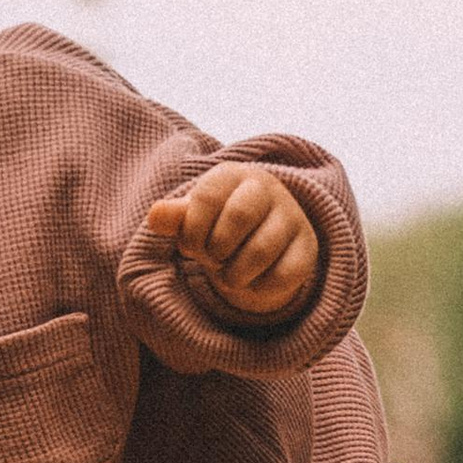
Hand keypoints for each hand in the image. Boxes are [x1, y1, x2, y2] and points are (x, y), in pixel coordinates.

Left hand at [143, 163, 320, 323]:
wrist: (261, 236)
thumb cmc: (218, 225)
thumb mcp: (194, 219)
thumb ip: (175, 217)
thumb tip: (155, 216)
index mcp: (233, 175)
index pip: (207, 196)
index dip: (193, 231)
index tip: (192, 246)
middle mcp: (266, 188)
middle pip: (238, 216)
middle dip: (216, 249)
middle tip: (214, 259)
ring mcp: (291, 216)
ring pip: (261, 250)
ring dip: (235, 275)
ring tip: (230, 275)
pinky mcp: (307, 247)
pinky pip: (283, 275)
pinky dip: (261, 287)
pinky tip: (255, 282)